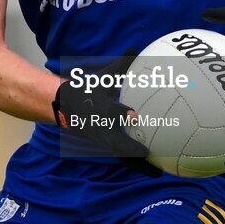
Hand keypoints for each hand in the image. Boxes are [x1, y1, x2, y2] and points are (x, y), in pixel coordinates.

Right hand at [52, 51, 162, 176]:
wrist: (66, 108)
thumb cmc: (89, 90)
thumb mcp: (102, 78)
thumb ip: (120, 65)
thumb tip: (134, 48)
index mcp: (98, 110)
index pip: (108, 112)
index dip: (119, 113)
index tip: (133, 115)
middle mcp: (100, 128)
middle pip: (114, 143)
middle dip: (130, 150)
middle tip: (149, 155)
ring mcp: (103, 140)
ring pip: (121, 155)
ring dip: (137, 165)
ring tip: (158, 175)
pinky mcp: (108, 146)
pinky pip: (124, 157)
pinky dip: (138, 164)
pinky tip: (155, 170)